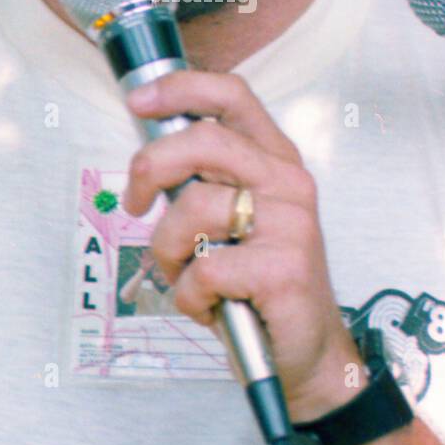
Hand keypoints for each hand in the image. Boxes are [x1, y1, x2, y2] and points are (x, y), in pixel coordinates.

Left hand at [122, 70, 360, 418]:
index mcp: (275, 161)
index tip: (138, 102)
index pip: (232, 95)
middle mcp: (288, 183)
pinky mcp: (283, 270)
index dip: (180, 88)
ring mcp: (291, 224)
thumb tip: (148, 159)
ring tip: (187, 276)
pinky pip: (204, 269)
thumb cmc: (257, 286)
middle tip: (137, 203)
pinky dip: (190, 296)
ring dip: (168, 251)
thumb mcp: (232, 223)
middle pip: (203, 140)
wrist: (307, 355)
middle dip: (150, 167)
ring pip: (193, 209)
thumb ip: (202, 184)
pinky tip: (211, 307)